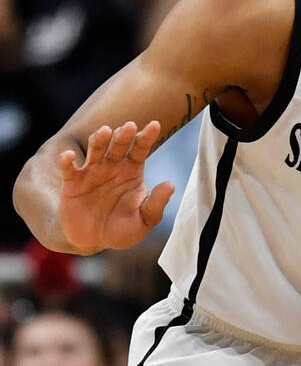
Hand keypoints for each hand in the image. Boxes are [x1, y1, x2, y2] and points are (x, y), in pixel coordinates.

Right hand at [58, 121, 173, 252]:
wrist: (95, 240)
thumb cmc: (123, 229)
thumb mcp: (144, 220)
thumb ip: (156, 204)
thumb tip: (170, 185)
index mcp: (132, 171)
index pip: (141, 149)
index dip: (147, 137)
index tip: (155, 125)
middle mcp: (112, 167)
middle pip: (119, 145)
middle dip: (124, 135)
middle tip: (130, 126)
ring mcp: (92, 173)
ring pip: (95, 150)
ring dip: (100, 139)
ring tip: (106, 131)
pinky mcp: (72, 183)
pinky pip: (68, 169)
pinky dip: (67, 161)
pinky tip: (69, 156)